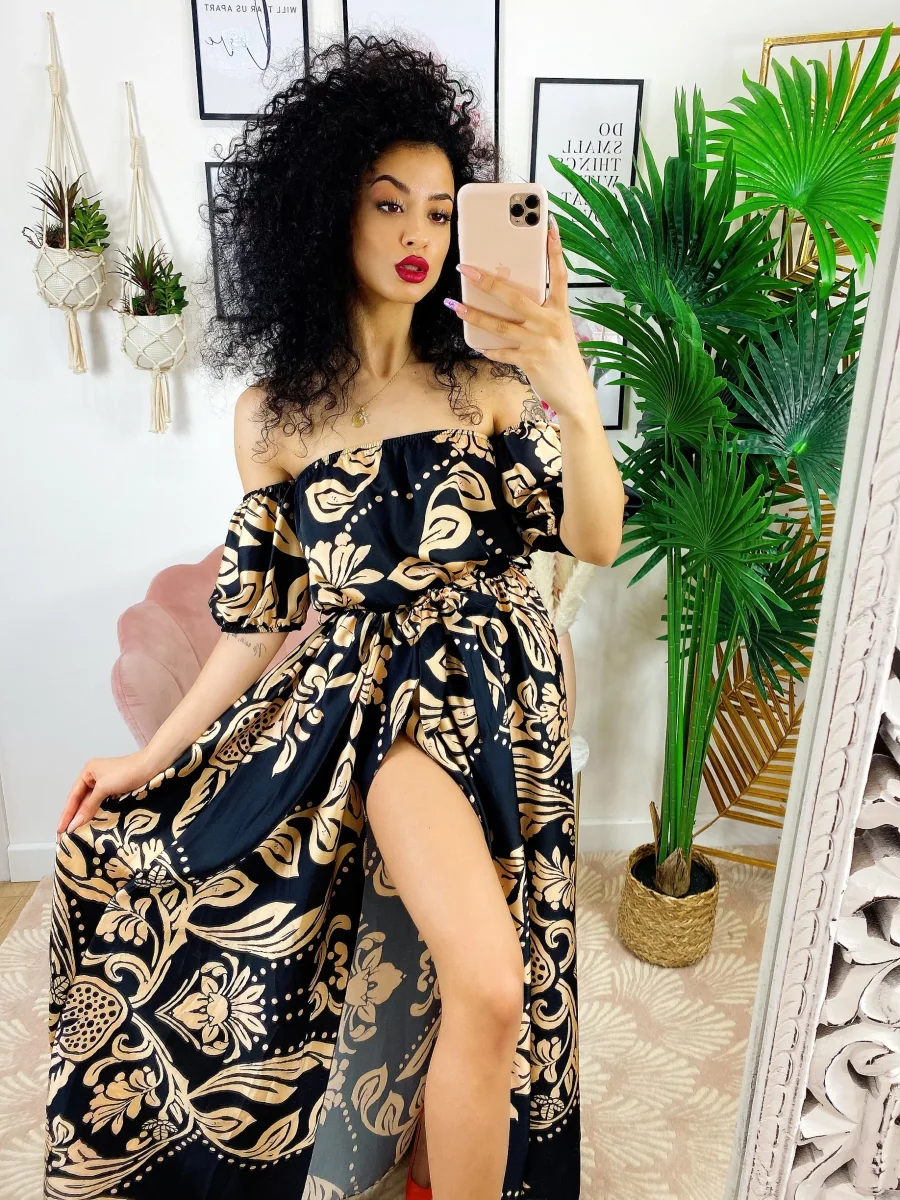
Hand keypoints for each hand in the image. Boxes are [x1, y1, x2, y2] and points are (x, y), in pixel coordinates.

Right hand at [57, 751, 158, 838]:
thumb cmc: (127, 773)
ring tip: (75, 833)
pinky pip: (101, 804)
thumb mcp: (104, 788)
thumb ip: (88, 806)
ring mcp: (105, 784)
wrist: (152, 766)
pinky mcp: (115, 790)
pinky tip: (91, 824)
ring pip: (90, 803)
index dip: (66, 814)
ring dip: (83, 817)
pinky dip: (95, 813)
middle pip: (80, 800)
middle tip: (64, 836)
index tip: (60, 830)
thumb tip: (74, 824)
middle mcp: (94, 777)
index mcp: (88, 772)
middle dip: (73, 817)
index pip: (73, 796)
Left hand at [445, 214, 593, 417]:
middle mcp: (550, 323)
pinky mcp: (529, 361)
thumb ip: (540, 315)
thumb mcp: (558, 331)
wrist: (575, 394)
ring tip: (455, 305)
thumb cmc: (563, 360)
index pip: (559, 275)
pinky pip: (501, 351)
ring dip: (474, 314)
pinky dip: (488, 348)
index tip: (548, 226)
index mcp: (560, 311)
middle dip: (488, 282)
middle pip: (515, 296)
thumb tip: (511, 302)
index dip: (555, 250)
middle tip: (466, 269)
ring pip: (500, 325)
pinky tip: (476, 343)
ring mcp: (539, 342)